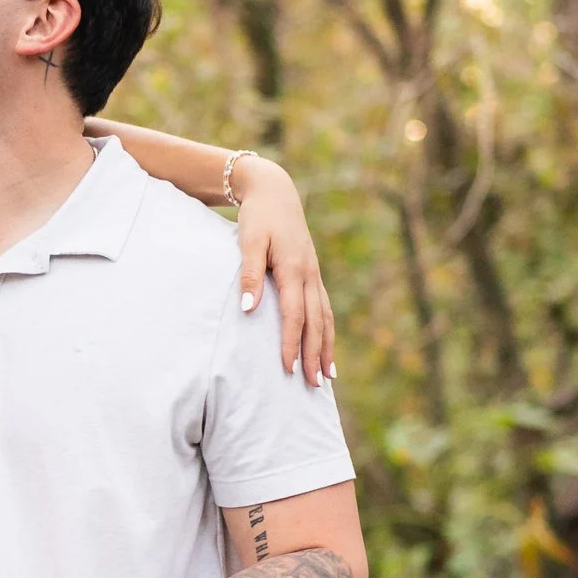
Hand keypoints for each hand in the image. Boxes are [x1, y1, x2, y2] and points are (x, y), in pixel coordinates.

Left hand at [232, 157, 335, 385]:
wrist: (275, 192)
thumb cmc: (258, 218)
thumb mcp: (248, 242)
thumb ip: (249, 276)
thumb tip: (249, 310)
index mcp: (294, 270)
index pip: (293, 316)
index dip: (290, 344)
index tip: (287, 369)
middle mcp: (309, 275)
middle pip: (315, 323)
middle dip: (315, 355)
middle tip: (313, 385)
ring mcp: (314, 275)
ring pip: (325, 317)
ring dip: (327, 347)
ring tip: (328, 375)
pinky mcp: (313, 274)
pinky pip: (324, 308)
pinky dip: (327, 330)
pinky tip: (326, 346)